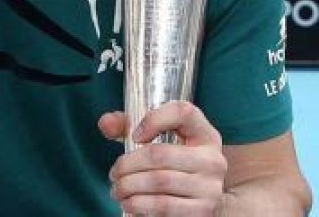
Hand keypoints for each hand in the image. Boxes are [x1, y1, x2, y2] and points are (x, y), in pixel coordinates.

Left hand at [99, 101, 226, 215]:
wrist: (197, 196)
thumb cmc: (173, 160)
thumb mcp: (155, 137)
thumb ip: (128, 125)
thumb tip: (105, 123)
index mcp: (204, 132)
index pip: (183, 112)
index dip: (154, 119)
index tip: (134, 135)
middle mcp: (213, 159)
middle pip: (160, 154)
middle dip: (128, 164)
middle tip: (114, 173)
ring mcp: (211, 187)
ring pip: (159, 182)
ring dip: (130, 186)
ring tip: (118, 189)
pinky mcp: (204, 211)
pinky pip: (164, 206)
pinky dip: (140, 205)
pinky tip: (129, 203)